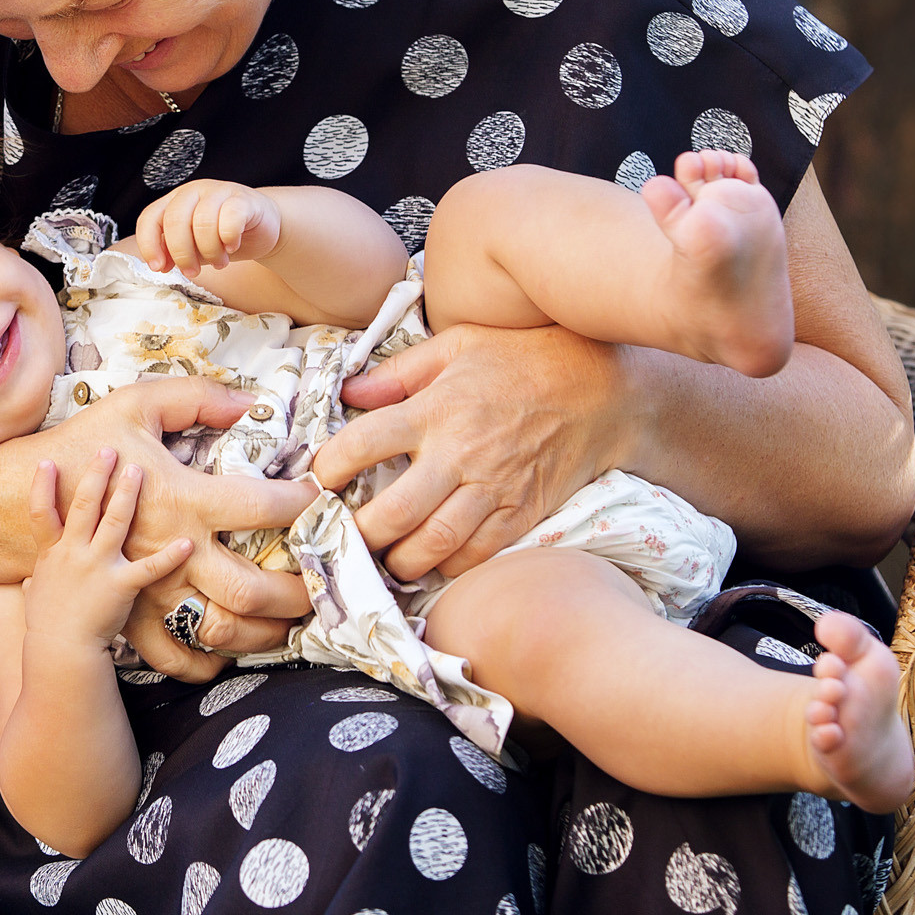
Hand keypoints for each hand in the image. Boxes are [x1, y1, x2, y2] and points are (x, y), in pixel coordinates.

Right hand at [22, 451, 193, 653]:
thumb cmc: (47, 626)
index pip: (41, 513)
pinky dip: (170, 555)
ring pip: (114, 522)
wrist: (59, 651)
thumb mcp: (35, 596)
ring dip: (127, 494)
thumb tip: (28, 578)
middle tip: (108, 450)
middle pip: (84, 505)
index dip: (41, 486)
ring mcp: (97, 567)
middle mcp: (74, 553)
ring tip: (138, 470)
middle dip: (96, 475)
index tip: (47, 460)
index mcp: (52, 553)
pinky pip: (149, 567)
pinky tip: (187, 542)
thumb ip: (35, 581)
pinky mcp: (121, 586)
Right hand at [31, 379, 315, 680]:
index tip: (323, 499)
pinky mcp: (132, 613)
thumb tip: (250, 404)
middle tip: (323, 583)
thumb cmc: (80, 447)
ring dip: (264, 633)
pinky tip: (231, 652)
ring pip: (222, 628)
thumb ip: (196, 398)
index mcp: (183, 496)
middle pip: (251, 588)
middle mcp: (174, 549)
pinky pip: (175, 655)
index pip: (263, 505)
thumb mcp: (136, 406)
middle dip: (297, 592)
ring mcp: (153, 588)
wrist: (16, 502)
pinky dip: (207, 662)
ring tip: (292, 623)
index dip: (303, 502)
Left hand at [136, 180, 280, 275]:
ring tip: (219, 262)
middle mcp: (193, 191)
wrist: (262, 228)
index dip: (149, 244)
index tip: (158, 268)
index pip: (150, 217)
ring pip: (203, 221)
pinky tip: (232, 247)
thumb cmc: (222, 237)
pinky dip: (229, 238)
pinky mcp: (243, 198)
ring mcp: (219, 191)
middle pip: (175, 220)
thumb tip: (160, 264)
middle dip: (182, 252)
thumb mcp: (193, 247)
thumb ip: (174, 252)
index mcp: (175, 201)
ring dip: (210, 251)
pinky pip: (231, 217)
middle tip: (192, 272)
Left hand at [311, 323, 638, 582]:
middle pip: (394, 510)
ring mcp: (493, 488)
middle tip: (341, 537)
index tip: (315, 481)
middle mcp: (460, 453)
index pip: (363, 443)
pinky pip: (478, 554)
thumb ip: (399, 371)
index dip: (328, 468)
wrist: (599, 391)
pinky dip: (449, 568)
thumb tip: (350, 392)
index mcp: (436, 409)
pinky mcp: (522, 513)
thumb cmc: (522, 360)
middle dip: (359, 533)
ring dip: (399, 560)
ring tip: (382, 559)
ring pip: (434, 542)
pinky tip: (431, 565)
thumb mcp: (458, 346)